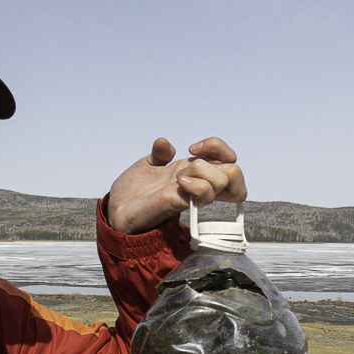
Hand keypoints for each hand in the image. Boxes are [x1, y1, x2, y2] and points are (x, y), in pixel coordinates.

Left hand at [106, 137, 246, 234]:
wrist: (117, 210)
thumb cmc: (133, 193)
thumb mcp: (147, 165)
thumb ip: (160, 154)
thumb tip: (165, 143)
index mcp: (193, 172)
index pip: (226, 158)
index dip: (217, 147)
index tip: (192, 147)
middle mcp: (198, 184)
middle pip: (235, 172)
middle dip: (220, 156)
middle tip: (191, 160)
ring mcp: (192, 196)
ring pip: (224, 180)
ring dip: (203, 169)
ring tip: (179, 176)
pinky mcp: (181, 204)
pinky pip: (205, 195)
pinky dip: (196, 185)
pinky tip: (178, 183)